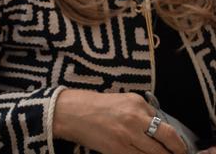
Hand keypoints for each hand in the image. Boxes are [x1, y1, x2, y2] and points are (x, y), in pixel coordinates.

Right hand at [53, 89, 187, 153]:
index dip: (178, 143)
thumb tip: (161, 130)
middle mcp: (135, 119)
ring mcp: (127, 136)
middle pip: (167, 141)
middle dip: (175, 152)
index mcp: (137, 104)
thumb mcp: (122, 100)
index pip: (167, 128)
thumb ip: (143, 112)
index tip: (180, 149)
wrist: (69, 113)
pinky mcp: (117, 150)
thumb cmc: (94, 105)